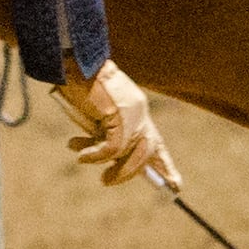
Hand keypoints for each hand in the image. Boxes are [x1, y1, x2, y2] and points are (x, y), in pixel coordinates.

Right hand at [56, 63, 177, 191]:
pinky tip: (80, 154)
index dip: (165, 164)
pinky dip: (95, 155)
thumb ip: (104, 131)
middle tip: (108, 181)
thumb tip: (110, 158)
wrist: (72, 63)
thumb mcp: (94, 113)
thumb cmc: (78, 85)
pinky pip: (111, 149)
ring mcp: (132, 115)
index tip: (177, 186)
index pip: (156, 140)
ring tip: (101, 179)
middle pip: (148, 150)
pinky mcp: (120, 118)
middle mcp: (139, 112)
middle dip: (133, 172)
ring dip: (117, 172)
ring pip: (130, 153)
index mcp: (136, 109)